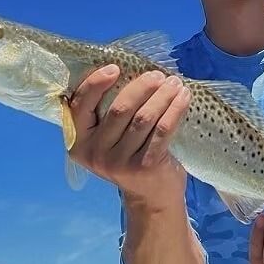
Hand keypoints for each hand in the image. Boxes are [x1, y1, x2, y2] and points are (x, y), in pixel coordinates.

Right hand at [68, 65, 191, 207]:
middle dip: (141, 87)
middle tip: (158, 75)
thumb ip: (106, 113)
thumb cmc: (130, 156)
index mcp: (79, 141)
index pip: (80, 106)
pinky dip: (175, 109)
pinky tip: (184, 98)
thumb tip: (129, 70)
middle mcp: (95, 153)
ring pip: (143, 118)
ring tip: (174, 83)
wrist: (152, 196)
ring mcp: (119, 162)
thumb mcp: (110, 138)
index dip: (95, 83)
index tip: (115, 67)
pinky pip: (162, 129)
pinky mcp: (144, 166)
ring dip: (162, 96)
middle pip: (119, 109)